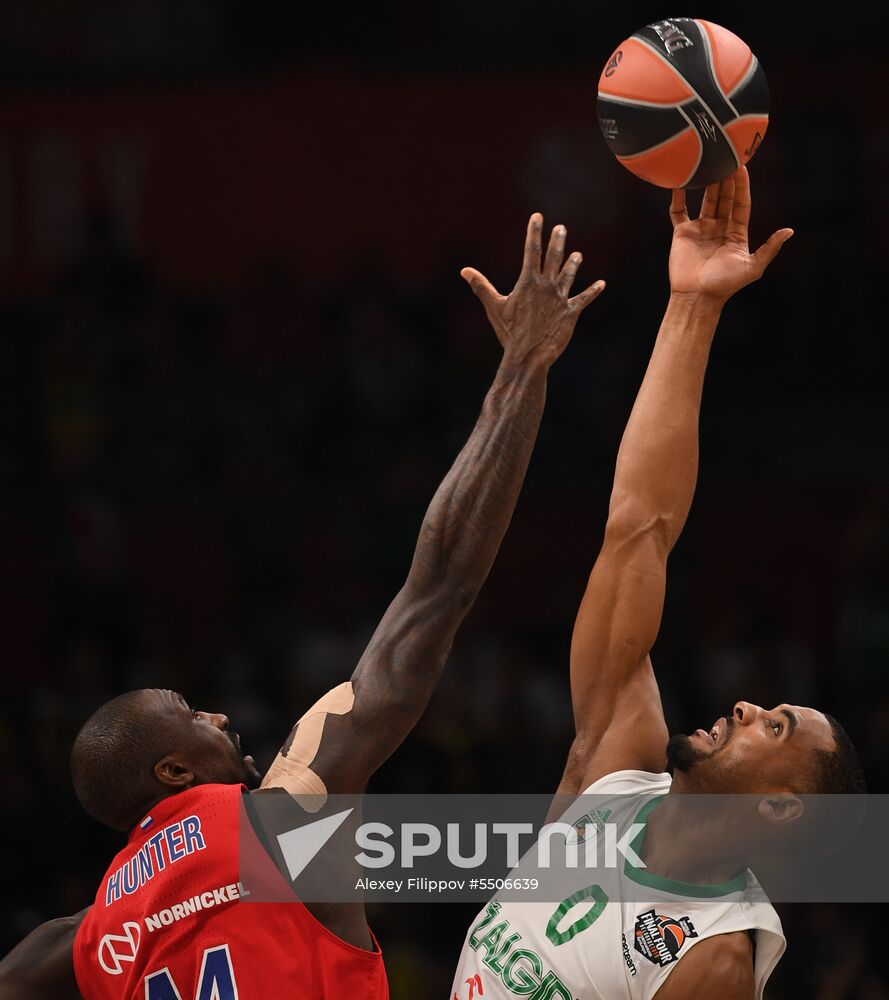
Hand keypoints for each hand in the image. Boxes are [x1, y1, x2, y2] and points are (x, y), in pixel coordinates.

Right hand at [461, 214, 605, 368]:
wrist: (529, 355)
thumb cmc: (509, 332)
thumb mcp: (494, 307)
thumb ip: (481, 286)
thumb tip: (464, 270)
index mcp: (528, 282)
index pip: (531, 251)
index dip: (534, 232)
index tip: (537, 217)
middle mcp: (547, 286)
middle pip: (554, 258)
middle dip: (557, 241)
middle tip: (561, 228)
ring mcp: (561, 299)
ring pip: (569, 276)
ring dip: (573, 264)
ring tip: (578, 255)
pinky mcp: (571, 313)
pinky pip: (584, 299)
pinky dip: (593, 291)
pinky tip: (601, 284)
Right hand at [668, 166, 792, 302]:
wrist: (697, 297)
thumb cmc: (725, 284)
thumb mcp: (753, 267)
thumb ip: (769, 248)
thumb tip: (789, 231)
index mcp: (736, 233)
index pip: (741, 203)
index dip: (742, 186)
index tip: (743, 166)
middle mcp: (719, 228)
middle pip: (724, 197)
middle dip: (726, 179)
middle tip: (726, 157)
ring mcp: (700, 229)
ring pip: (705, 200)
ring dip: (707, 182)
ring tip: (708, 163)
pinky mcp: (682, 233)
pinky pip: (679, 211)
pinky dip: (678, 197)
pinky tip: (679, 181)